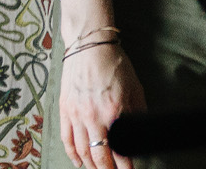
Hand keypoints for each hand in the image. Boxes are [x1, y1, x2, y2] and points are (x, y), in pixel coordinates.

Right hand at [59, 44, 143, 168]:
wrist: (90, 47)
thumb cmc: (116, 65)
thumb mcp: (135, 88)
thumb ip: (137, 112)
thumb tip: (140, 129)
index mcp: (114, 112)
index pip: (120, 149)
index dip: (125, 165)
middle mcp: (93, 118)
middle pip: (99, 155)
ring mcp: (76, 115)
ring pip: (82, 150)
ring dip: (91, 165)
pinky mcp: (64, 110)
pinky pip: (67, 139)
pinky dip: (72, 154)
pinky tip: (79, 162)